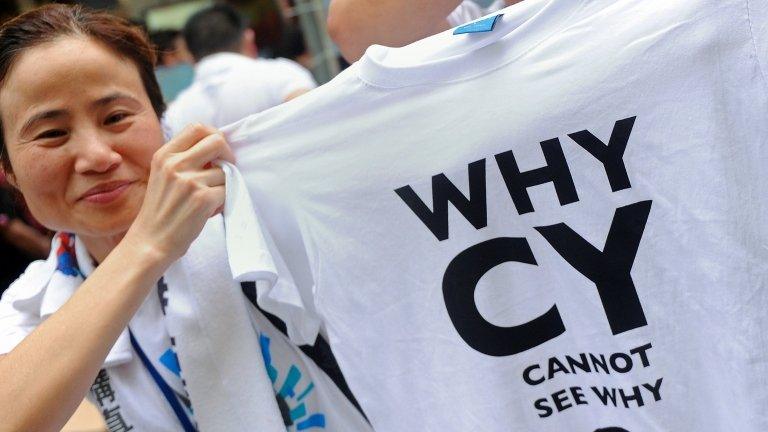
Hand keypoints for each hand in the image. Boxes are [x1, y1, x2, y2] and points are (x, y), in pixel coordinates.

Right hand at [124, 124, 234, 262]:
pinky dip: (224, 201)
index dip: (214, 136)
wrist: (150, 241)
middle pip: (216, 141)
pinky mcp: (203, 199)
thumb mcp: (163, 175)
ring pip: (225, 171)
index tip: (217, 151)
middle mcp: (175, 164)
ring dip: (224, 185)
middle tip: (225, 169)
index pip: (197, 127)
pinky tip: (210, 210)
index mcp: (164, 155)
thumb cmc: (161, 210)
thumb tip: (218, 145)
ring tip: (210, 199)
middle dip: (227, 154)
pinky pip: (227, 190)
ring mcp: (189, 181)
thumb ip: (184, 159)